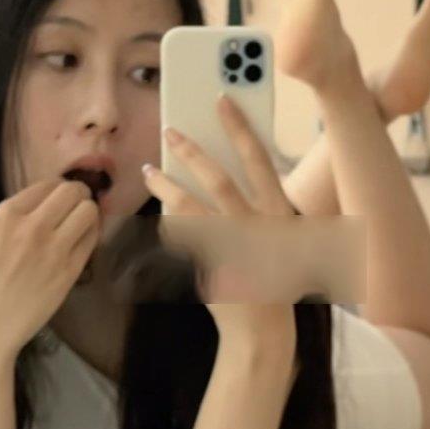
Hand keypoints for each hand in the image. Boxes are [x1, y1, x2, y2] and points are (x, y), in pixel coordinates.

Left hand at [142, 94, 298, 352]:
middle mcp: (258, 226)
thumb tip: (219, 164)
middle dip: (192, 150)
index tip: (222, 99)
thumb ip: (257, 202)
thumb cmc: (270, 276)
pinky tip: (157, 208)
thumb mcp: (278, 236)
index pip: (259, 158)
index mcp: (280, 212)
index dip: (239, 126)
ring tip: (149, 169)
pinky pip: (180, 234)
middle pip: (220, 176)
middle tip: (170, 130)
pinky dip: (167, 219)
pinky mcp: (211, 266)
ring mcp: (233, 248)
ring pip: (192, 204)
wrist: (263, 329)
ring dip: (167, 183)